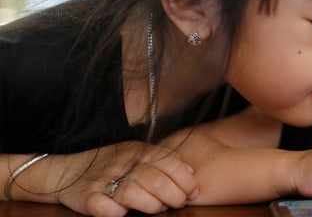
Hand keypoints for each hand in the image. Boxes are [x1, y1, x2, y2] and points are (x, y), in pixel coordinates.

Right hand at [55, 141, 197, 215]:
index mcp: (138, 152)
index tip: (192, 193)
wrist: (67, 170)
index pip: (170, 163)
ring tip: (157, 208)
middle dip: (175, 196)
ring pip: (134, 193)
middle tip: (178, 203)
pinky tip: (125, 212)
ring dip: (151, 205)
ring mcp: (105, 180)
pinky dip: (118, 213)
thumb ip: (164, 161)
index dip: (186, 180)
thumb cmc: (112, 164)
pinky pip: (107, 209)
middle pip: (157, 180)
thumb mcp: (138, 154)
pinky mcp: (88, 198)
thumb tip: (191, 172)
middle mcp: (123, 163)